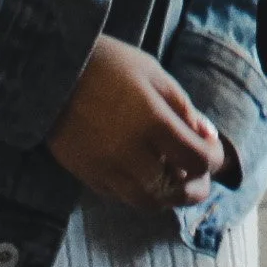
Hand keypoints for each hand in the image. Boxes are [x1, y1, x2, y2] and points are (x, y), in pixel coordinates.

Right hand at [47, 36, 225, 209]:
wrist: (52, 72)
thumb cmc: (108, 64)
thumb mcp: (153, 72)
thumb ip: (183, 107)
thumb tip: (205, 135)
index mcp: (153, 122)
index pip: (197, 159)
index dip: (214, 159)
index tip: (214, 151)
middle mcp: (131, 154)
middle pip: (176, 190)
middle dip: (196, 187)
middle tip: (201, 178)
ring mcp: (107, 170)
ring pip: (149, 202)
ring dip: (169, 197)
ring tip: (176, 182)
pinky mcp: (88, 177)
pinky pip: (122, 198)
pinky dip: (141, 194)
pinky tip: (145, 178)